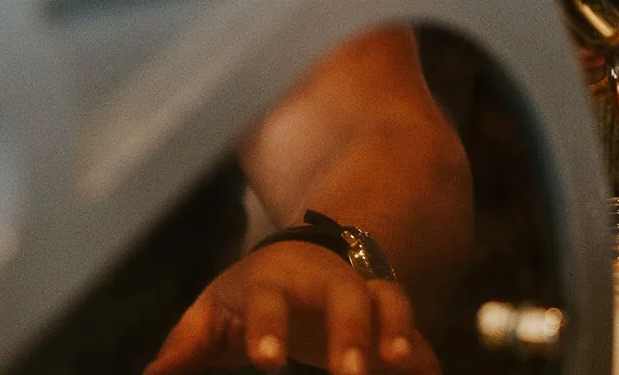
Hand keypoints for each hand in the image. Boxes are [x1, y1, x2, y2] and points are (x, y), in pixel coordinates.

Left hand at [144, 241, 438, 374]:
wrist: (308, 254)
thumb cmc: (252, 292)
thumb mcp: (216, 309)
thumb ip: (188, 342)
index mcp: (275, 279)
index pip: (270, 300)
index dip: (268, 329)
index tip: (268, 362)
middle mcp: (327, 279)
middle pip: (344, 297)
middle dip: (350, 334)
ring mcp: (364, 289)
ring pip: (388, 301)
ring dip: (398, 331)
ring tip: (403, 363)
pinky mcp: (390, 309)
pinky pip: (412, 325)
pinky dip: (422, 349)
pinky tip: (430, 373)